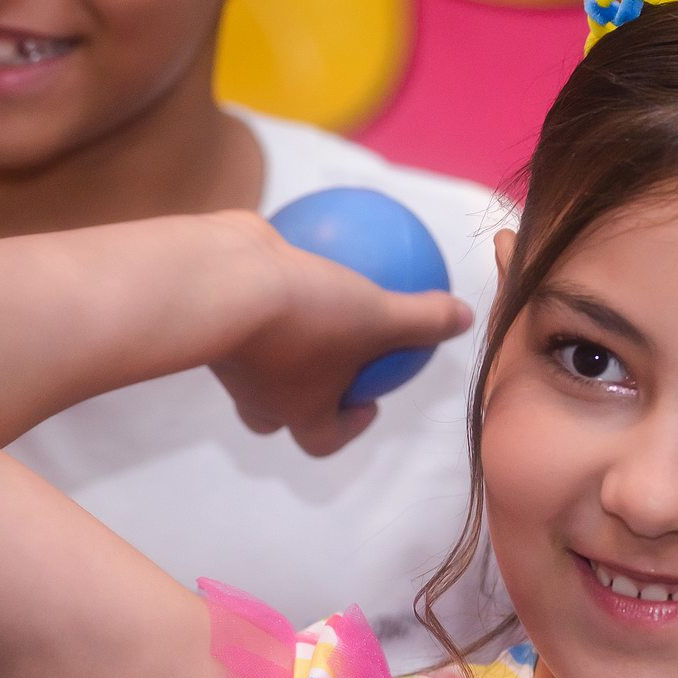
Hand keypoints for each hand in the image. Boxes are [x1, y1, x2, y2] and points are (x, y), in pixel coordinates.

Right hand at [210, 217, 473, 454]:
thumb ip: (422, 321)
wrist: (218, 284)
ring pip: (256, 357)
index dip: (346, 429)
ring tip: (314, 297)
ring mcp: (229, 354)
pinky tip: (298, 237)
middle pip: (277, 409)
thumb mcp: (379, 315)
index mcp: (296, 409)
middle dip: (302, 393)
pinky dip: (268, 278)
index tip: (368, 403)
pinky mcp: (214, 310)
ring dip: (282, 337)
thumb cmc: (305, 314)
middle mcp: (258, 390)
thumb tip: (464, 319)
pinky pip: (247, 297)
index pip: (321, 439)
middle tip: (336, 362)